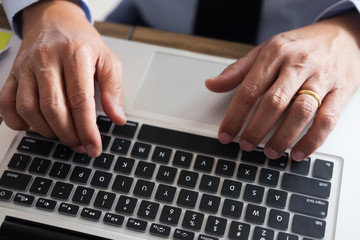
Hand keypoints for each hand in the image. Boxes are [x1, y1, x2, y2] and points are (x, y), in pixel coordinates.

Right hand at [0, 1, 125, 156]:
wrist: (54, 19)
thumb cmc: (82, 41)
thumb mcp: (107, 59)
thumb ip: (113, 89)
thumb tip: (117, 118)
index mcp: (75, 55)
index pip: (80, 100)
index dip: (87, 129)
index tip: (94, 147)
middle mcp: (47, 60)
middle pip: (53, 108)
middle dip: (68, 134)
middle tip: (80, 145)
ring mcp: (26, 66)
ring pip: (28, 108)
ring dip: (46, 131)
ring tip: (64, 137)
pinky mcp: (13, 72)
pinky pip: (6, 102)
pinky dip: (16, 120)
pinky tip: (34, 126)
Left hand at [206, 11, 359, 160]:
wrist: (343, 35)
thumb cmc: (300, 45)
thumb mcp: (266, 50)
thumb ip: (238, 70)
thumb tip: (212, 84)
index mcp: (275, 54)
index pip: (249, 89)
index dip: (235, 116)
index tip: (226, 134)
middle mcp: (298, 64)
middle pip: (274, 102)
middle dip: (256, 129)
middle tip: (246, 145)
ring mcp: (321, 78)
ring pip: (300, 112)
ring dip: (283, 137)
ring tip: (270, 152)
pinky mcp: (340, 91)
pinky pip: (327, 119)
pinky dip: (312, 140)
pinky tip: (299, 152)